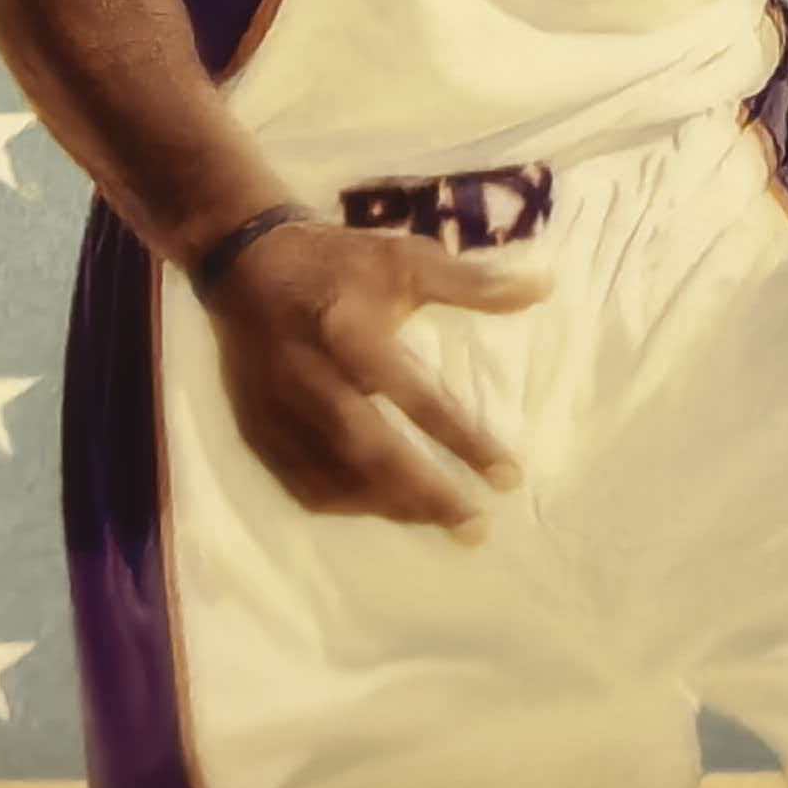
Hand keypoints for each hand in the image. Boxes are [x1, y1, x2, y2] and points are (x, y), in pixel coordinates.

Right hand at [199, 219, 547, 536]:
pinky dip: (348, 502)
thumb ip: (473, 283)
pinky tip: (386, 505)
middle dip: (426, 496)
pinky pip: (303, 483)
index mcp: (348, 333)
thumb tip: (544, 288)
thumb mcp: (406, 260)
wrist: (243, 263)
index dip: (464, 440)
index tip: (509, 477)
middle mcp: (308, 378)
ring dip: (392, 504)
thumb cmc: (339, 263)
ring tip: (442, 519)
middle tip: (476, 527)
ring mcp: (275, 411)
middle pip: (372, 453)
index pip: (415, 397)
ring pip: (336, 478)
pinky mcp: (256, 430)